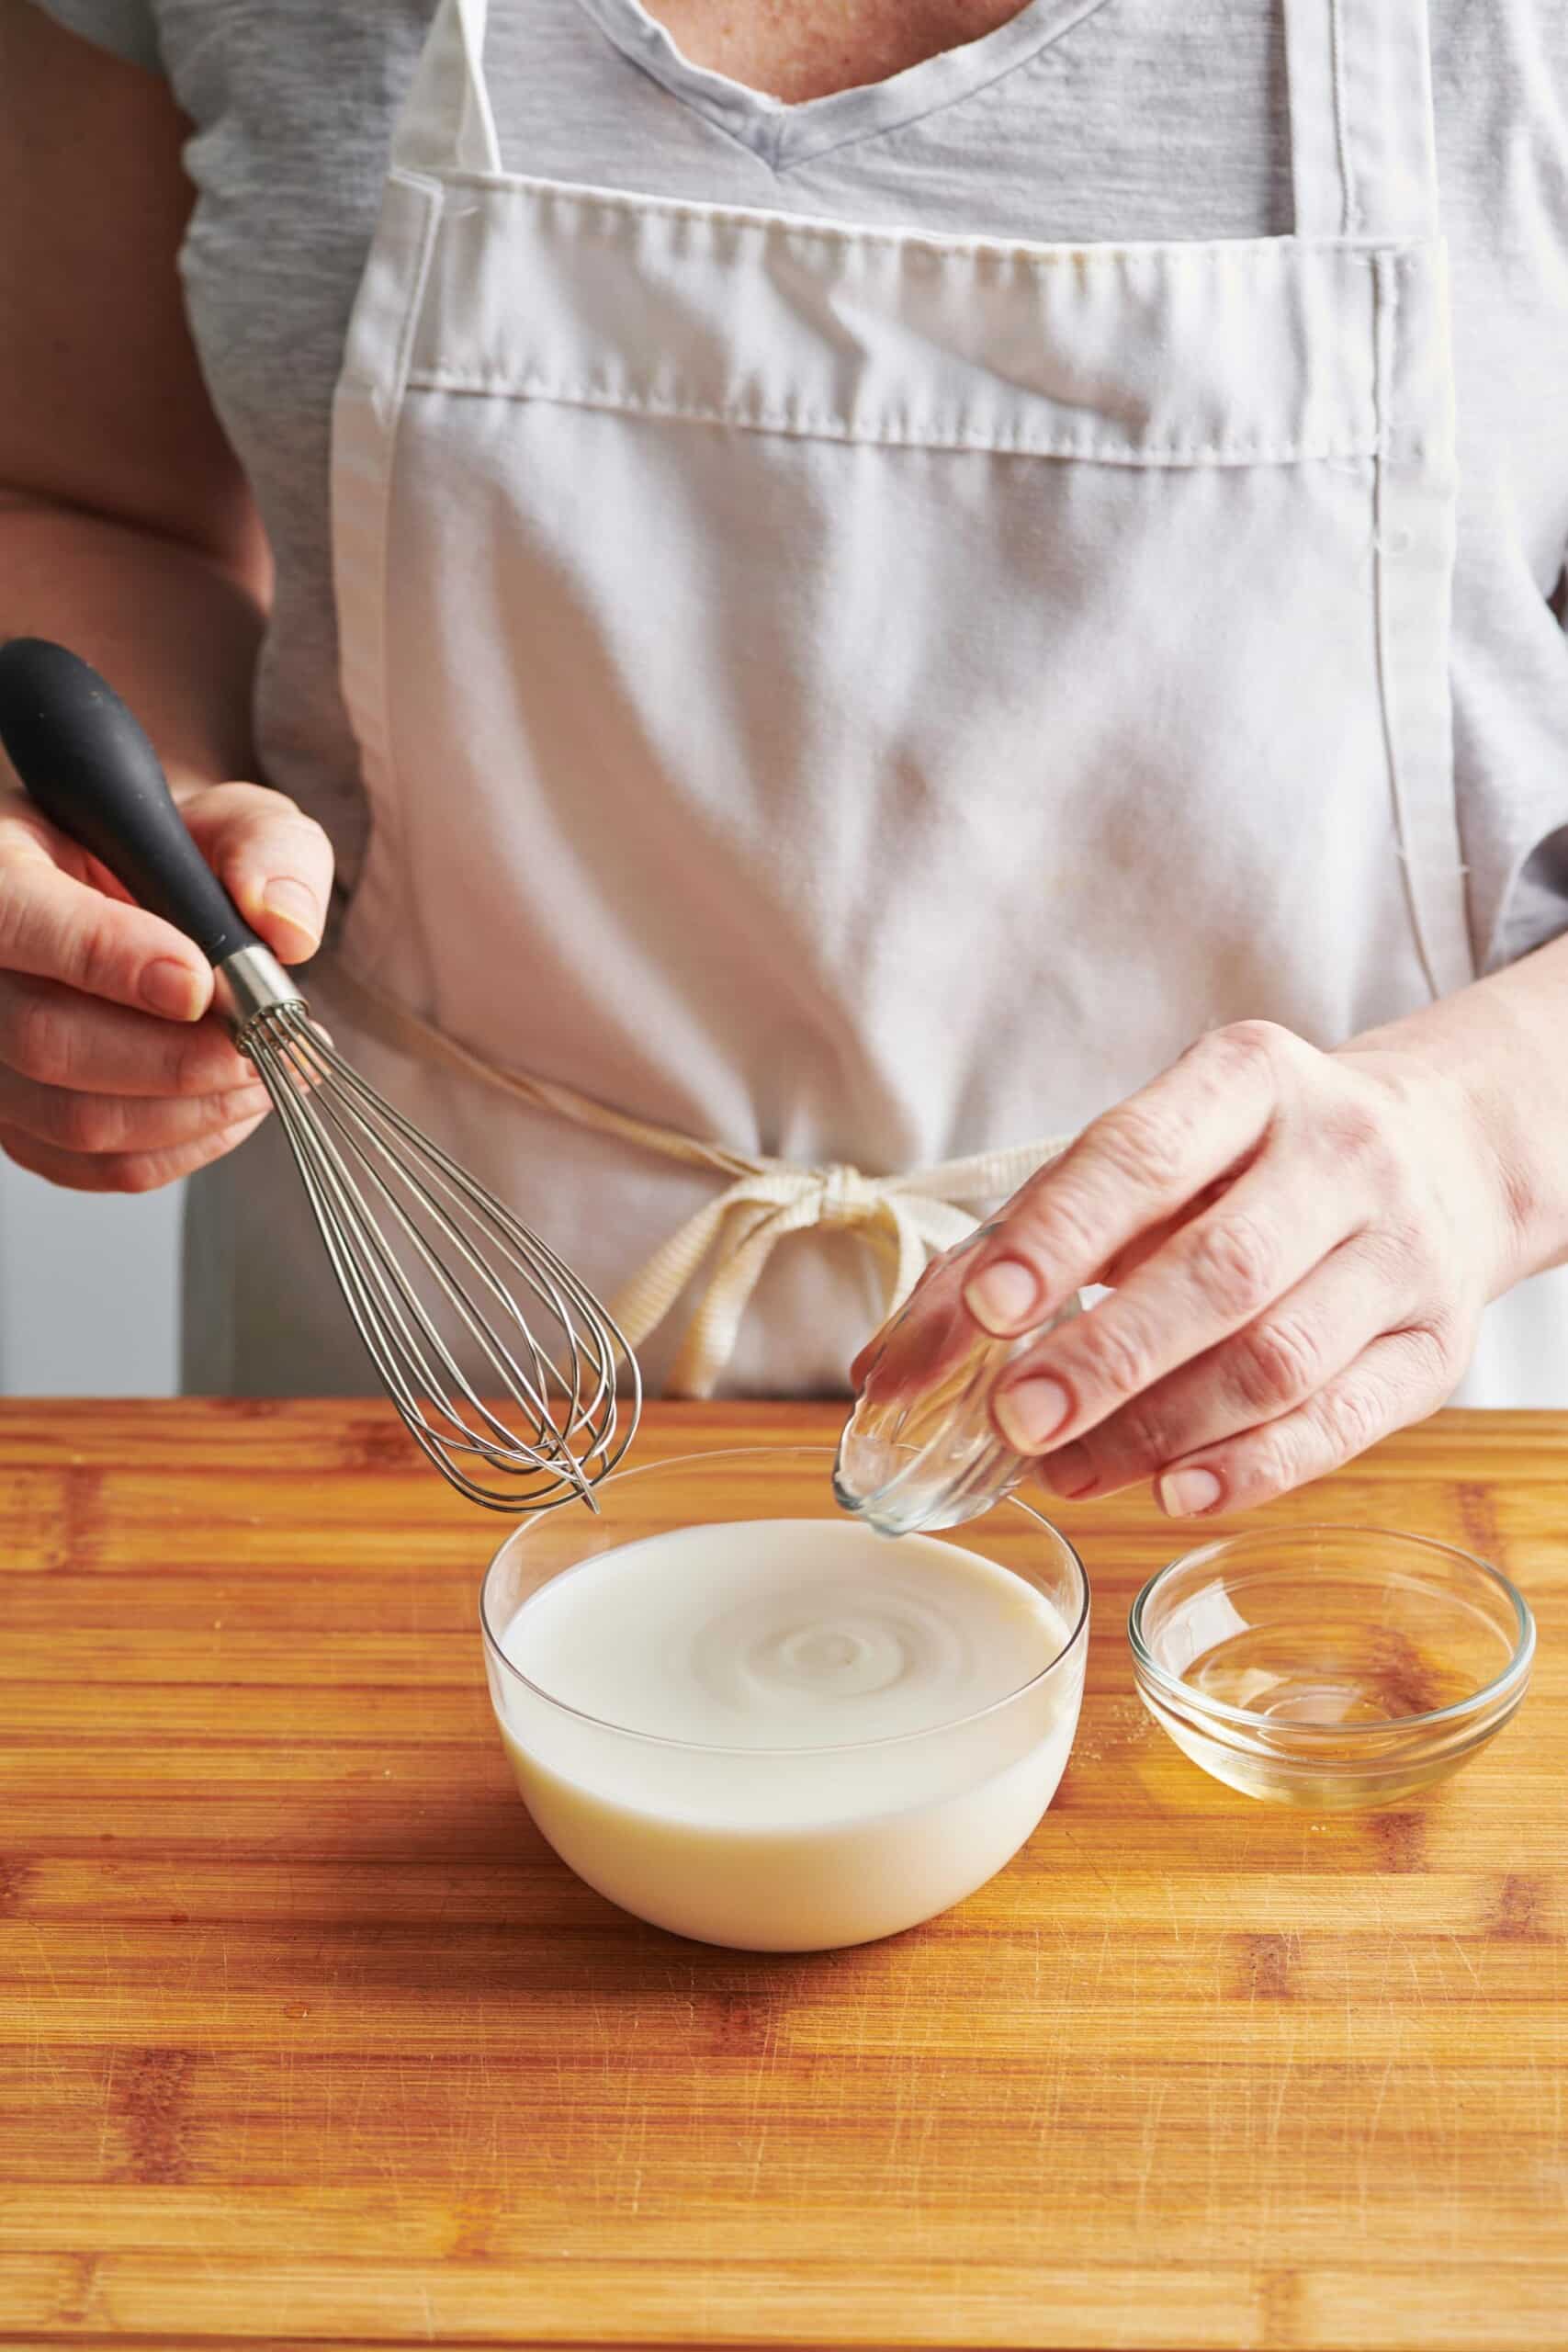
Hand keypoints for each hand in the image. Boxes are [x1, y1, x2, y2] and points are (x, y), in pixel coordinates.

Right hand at [0, 780, 332, 1191]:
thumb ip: (268, 849)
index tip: (197, 985)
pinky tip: (231, 1106)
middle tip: (258, 1046)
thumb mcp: (232, 819)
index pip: (21, 918)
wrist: (151, 902)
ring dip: (189, 1111)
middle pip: (45, 1040)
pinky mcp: (26, 1120)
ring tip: (264, 1074)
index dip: (107, 958)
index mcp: (4, 866)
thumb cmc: (177, 858)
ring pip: (71, 1118)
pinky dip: (179, 1148)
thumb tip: (285, 926)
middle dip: (174, 1059)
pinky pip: (93, 1165)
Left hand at [919, 1020, 1520, 1515]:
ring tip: (1067, 1469)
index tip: (988, 1307)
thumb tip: (889, 1373)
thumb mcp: (1139, 1166)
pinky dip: (1253, 1469)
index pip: (1145, 1155)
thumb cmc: (1242, 1168)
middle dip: (1108, 1355)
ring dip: (1161, 1427)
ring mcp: (1401, 1250)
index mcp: (1249, 1079)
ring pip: (1279, 1358)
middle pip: (1220, 1271)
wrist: (1442, 1152)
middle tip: (1017, 1419)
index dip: (1061, 1234)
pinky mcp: (1436, 1344)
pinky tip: (1174, 1492)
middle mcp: (1340, 1151)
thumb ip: (1010, 1250)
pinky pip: (1344, 1422)